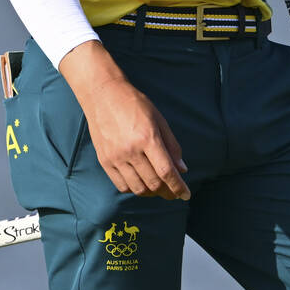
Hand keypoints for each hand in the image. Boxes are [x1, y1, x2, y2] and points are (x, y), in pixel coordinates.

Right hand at [60, 41, 190, 200]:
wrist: (103, 95)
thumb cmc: (134, 103)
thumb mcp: (159, 119)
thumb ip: (171, 145)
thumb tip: (181, 169)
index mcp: (147, 137)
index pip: (166, 171)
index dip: (178, 186)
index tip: (186, 194)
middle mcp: (131, 150)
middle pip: (154, 183)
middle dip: (168, 192)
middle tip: (174, 192)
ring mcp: (116, 157)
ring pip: (138, 188)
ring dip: (152, 192)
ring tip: (159, 188)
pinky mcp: (105, 161)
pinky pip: (122, 185)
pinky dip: (135, 189)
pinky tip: (141, 183)